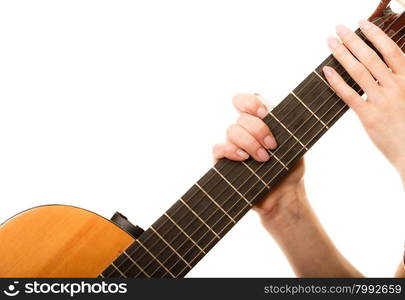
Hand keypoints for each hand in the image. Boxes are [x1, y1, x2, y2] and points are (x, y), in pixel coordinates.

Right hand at [212, 93, 306, 227]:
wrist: (284, 196)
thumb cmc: (290, 169)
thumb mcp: (294, 143)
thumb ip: (282, 124)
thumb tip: (270, 110)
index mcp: (260, 122)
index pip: (246, 101)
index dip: (251, 102)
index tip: (265, 113)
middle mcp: (244, 132)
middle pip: (242, 117)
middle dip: (259, 130)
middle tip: (273, 146)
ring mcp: (233, 146)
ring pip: (232, 130)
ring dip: (249, 143)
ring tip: (263, 159)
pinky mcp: (224, 162)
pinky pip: (219, 148)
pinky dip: (231, 151)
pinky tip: (244, 159)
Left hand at [323, 20, 404, 180]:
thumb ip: (400, 79)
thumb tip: (386, 66)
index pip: (391, 50)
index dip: (375, 35)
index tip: (361, 24)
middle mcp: (396, 87)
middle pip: (371, 57)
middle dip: (352, 40)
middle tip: (338, 29)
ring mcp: (382, 102)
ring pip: (359, 72)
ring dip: (342, 54)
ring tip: (330, 42)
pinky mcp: (369, 117)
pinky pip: (350, 95)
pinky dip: (337, 82)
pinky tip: (326, 70)